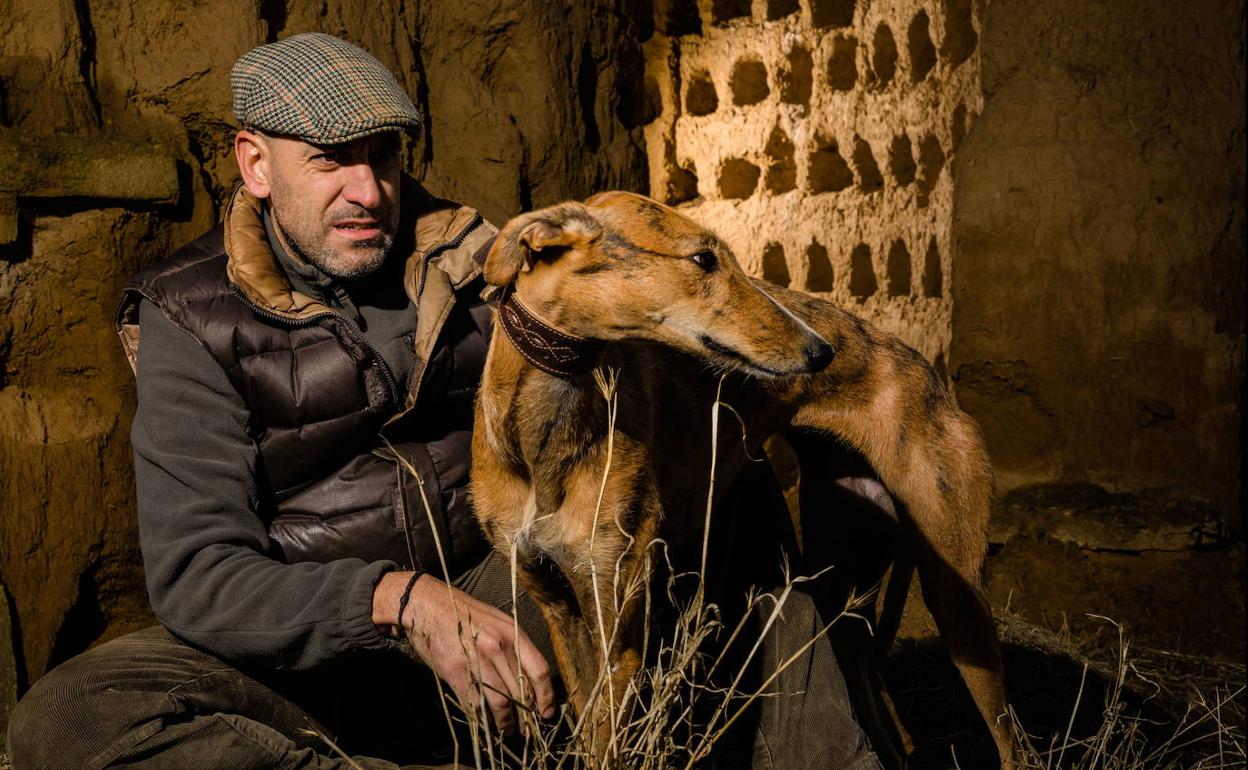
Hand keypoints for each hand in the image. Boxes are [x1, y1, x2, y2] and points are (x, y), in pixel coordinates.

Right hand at [374, 571, 555, 732]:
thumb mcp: (497, 622)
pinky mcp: (456, 672)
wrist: (427, 606)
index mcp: (512, 633)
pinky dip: (481, 718)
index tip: (547, 713)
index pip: (539, 671)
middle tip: (528, 730)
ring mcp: (477, 660)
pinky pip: (474, 703)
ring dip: (506, 723)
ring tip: (507, 731)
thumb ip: (513, 647)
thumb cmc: (463, 614)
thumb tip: (528, 678)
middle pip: (521, 692)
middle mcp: (498, 647)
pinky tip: (485, 723)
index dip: (546, 696)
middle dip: (526, 716)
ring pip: (500, 703)